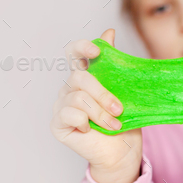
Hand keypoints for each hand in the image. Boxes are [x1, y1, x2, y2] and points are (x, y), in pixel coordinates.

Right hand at [50, 29, 142, 182]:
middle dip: (103, 94)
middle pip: (79, 78)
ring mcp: (61, 106)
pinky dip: (85, 122)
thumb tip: (109, 31)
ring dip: (100, 113)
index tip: (97, 52)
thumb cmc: (123, 121)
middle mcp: (70, 88)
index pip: (74, 53)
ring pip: (77, 98)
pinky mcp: (58, 124)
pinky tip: (92, 130)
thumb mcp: (124, 90)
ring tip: (115, 124)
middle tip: (119, 109)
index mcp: (86, 77)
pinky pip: (68, 115)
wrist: (123, 151)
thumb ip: (113, 63)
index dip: (82, 48)